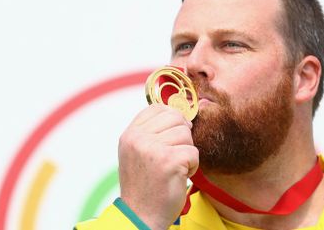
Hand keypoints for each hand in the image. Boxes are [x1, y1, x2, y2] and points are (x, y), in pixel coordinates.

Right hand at [118, 104, 198, 229]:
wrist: (141, 216)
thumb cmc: (144, 185)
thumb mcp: (137, 153)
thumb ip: (150, 132)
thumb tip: (180, 114)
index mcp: (130, 134)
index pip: (157, 108)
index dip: (172, 118)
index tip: (173, 136)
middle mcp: (138, 139)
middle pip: (176, 118)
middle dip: (182, 135)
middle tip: (176, 154)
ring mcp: (152, 149)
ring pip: (186, 134)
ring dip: (187, 152)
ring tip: (175, 167)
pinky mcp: (169, 161)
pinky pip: (194, 152)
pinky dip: (193, 166)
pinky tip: (180, 176)